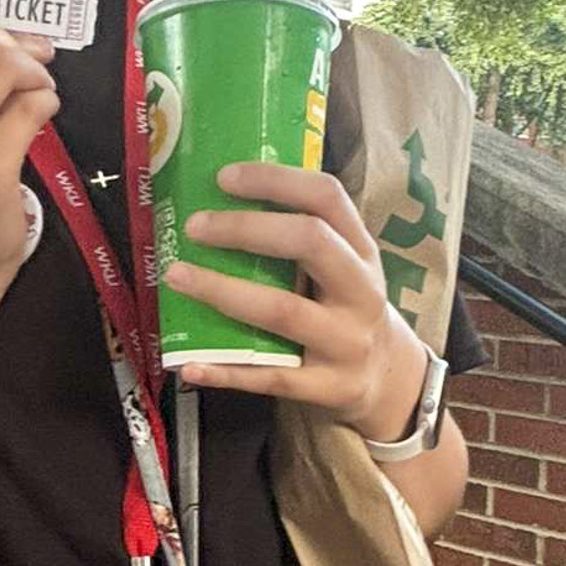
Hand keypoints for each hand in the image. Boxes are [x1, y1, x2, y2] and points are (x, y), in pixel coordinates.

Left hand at [165, 163, 429, 437]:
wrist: (389, 377)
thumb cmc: (345, 305)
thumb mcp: (344, 265)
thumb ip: (302, 236)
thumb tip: (219, 198)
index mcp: (361, 249)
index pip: (327, 197)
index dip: (275, 181)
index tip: (224, 178)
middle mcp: (360, 290)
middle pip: (310, 242)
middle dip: (245, 229)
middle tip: (195, 227)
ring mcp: (347, 341)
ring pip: (282, 311)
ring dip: (223, 292)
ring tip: (177, 276)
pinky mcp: (329, 387)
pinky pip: (271, 378)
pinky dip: (226, 371)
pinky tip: (188, 363)